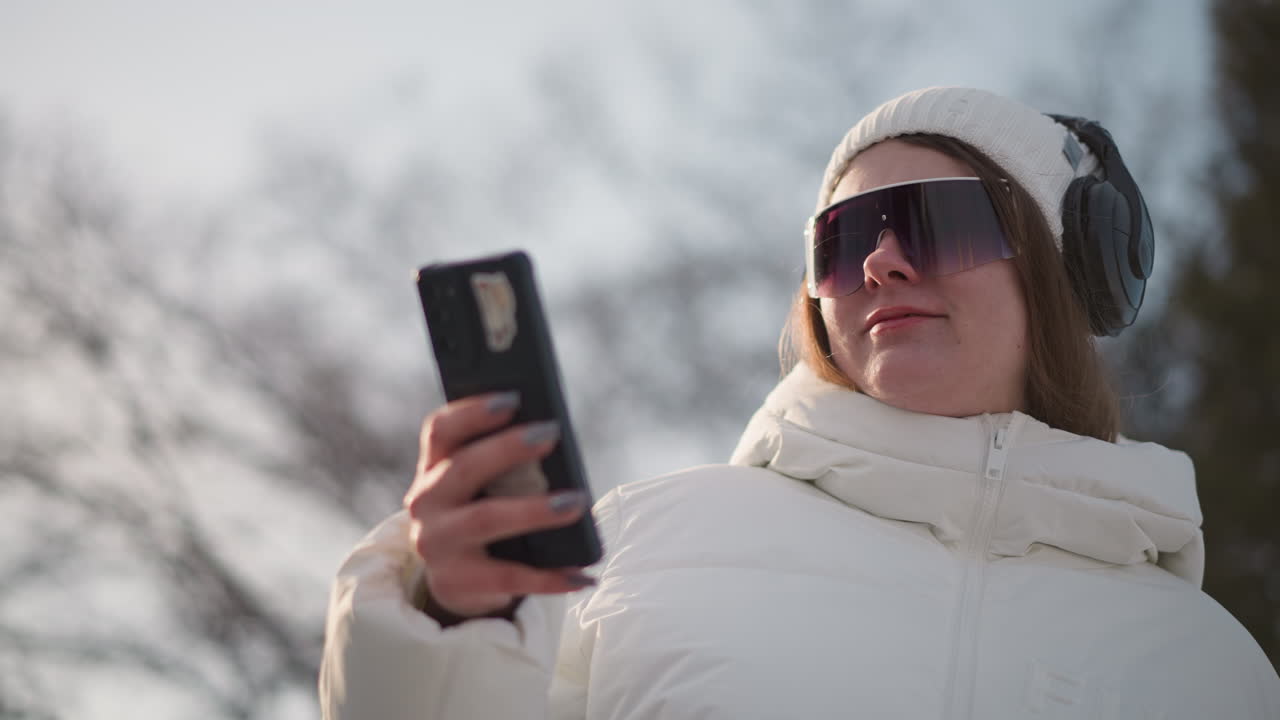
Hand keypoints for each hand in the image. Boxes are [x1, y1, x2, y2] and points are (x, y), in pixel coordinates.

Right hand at [404, 392, 594, 621]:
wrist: (457, 583)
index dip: (472, 412)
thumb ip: (504, 463)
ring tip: (576, 502)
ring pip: (485, 519)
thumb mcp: (483, 487)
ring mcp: (437, 544)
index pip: (441, 431)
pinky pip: (509, 577)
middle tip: (551, 434)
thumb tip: (554, 438)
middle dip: (508, 448)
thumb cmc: (483, 515)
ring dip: (533, 510)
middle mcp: (427, 503)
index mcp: (433, 469)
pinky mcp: (456, 583)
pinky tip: (583, 576)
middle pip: (464, 467)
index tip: (512, 397)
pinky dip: (550, 577)